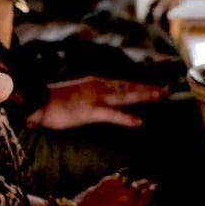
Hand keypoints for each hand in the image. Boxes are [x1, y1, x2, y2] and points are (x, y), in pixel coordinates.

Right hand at [29, 76, 168, 129]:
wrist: (36, 102)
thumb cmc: (53, 102)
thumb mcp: (76, 96)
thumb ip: (91, 97)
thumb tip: (101, 101)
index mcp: (96, 83)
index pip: (123, 84)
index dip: (140, 85)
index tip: (155, 86)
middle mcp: (99, 86)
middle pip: (129, 87)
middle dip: (148, 88)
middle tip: (168, 89)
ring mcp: (95, 98)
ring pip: (126, 96)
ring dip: (144, 96)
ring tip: (161, 97)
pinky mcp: (90, 111)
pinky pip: (112, 115)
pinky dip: (127, 118)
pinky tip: (139, 123)